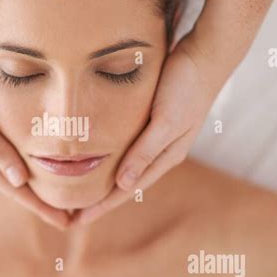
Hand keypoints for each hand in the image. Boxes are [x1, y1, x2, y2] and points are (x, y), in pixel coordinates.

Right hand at [0, 27, 71, 229]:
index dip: (40, 206)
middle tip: (72, 214)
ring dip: (38, 180)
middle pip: (17, 183)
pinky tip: (43, 156)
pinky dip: (31, 156)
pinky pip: (15, 145)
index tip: (66, 222)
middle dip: (43, 200)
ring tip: (62, 191)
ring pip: (16, 165)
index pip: (14, 189)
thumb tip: (19, 180)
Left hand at [72, 28, 223, 224]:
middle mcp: (160, 151)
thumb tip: (123, 184)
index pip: (126, 190)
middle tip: (70, 215)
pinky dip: (108, 157)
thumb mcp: (166, 121)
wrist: (205, 56)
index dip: (102, 206)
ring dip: (102, 181)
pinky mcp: (150, 120)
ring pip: (123, 166)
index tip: (77, 221)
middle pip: (123, 183)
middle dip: (98, 200)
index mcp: (165, 157)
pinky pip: (124, 146)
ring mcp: (155, 136)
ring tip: (78, 192)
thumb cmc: (186, 88)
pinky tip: (95, 156)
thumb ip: (146, 152)